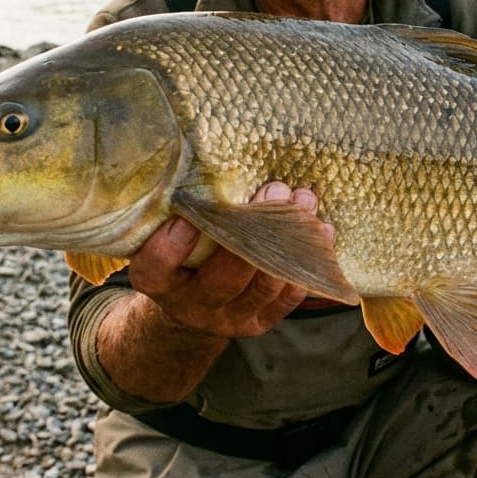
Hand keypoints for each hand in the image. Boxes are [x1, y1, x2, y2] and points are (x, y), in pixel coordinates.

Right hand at [128, 182, 314, 339]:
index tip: (190, 212)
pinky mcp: (260, 322)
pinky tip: (321, 231)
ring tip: (303, 201)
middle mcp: (191, 305)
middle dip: (253, 233)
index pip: (156, 268)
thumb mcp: (169, 229)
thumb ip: (185, 206)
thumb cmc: (183, 248)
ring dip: (289, 242)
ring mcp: (229, 318)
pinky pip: (288, 298)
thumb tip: (215, 155)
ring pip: (263, 287)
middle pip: (222, 280)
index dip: (171, 244)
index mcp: (158, 281)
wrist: (195, 303)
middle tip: (273, 188)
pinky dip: (307, 263)